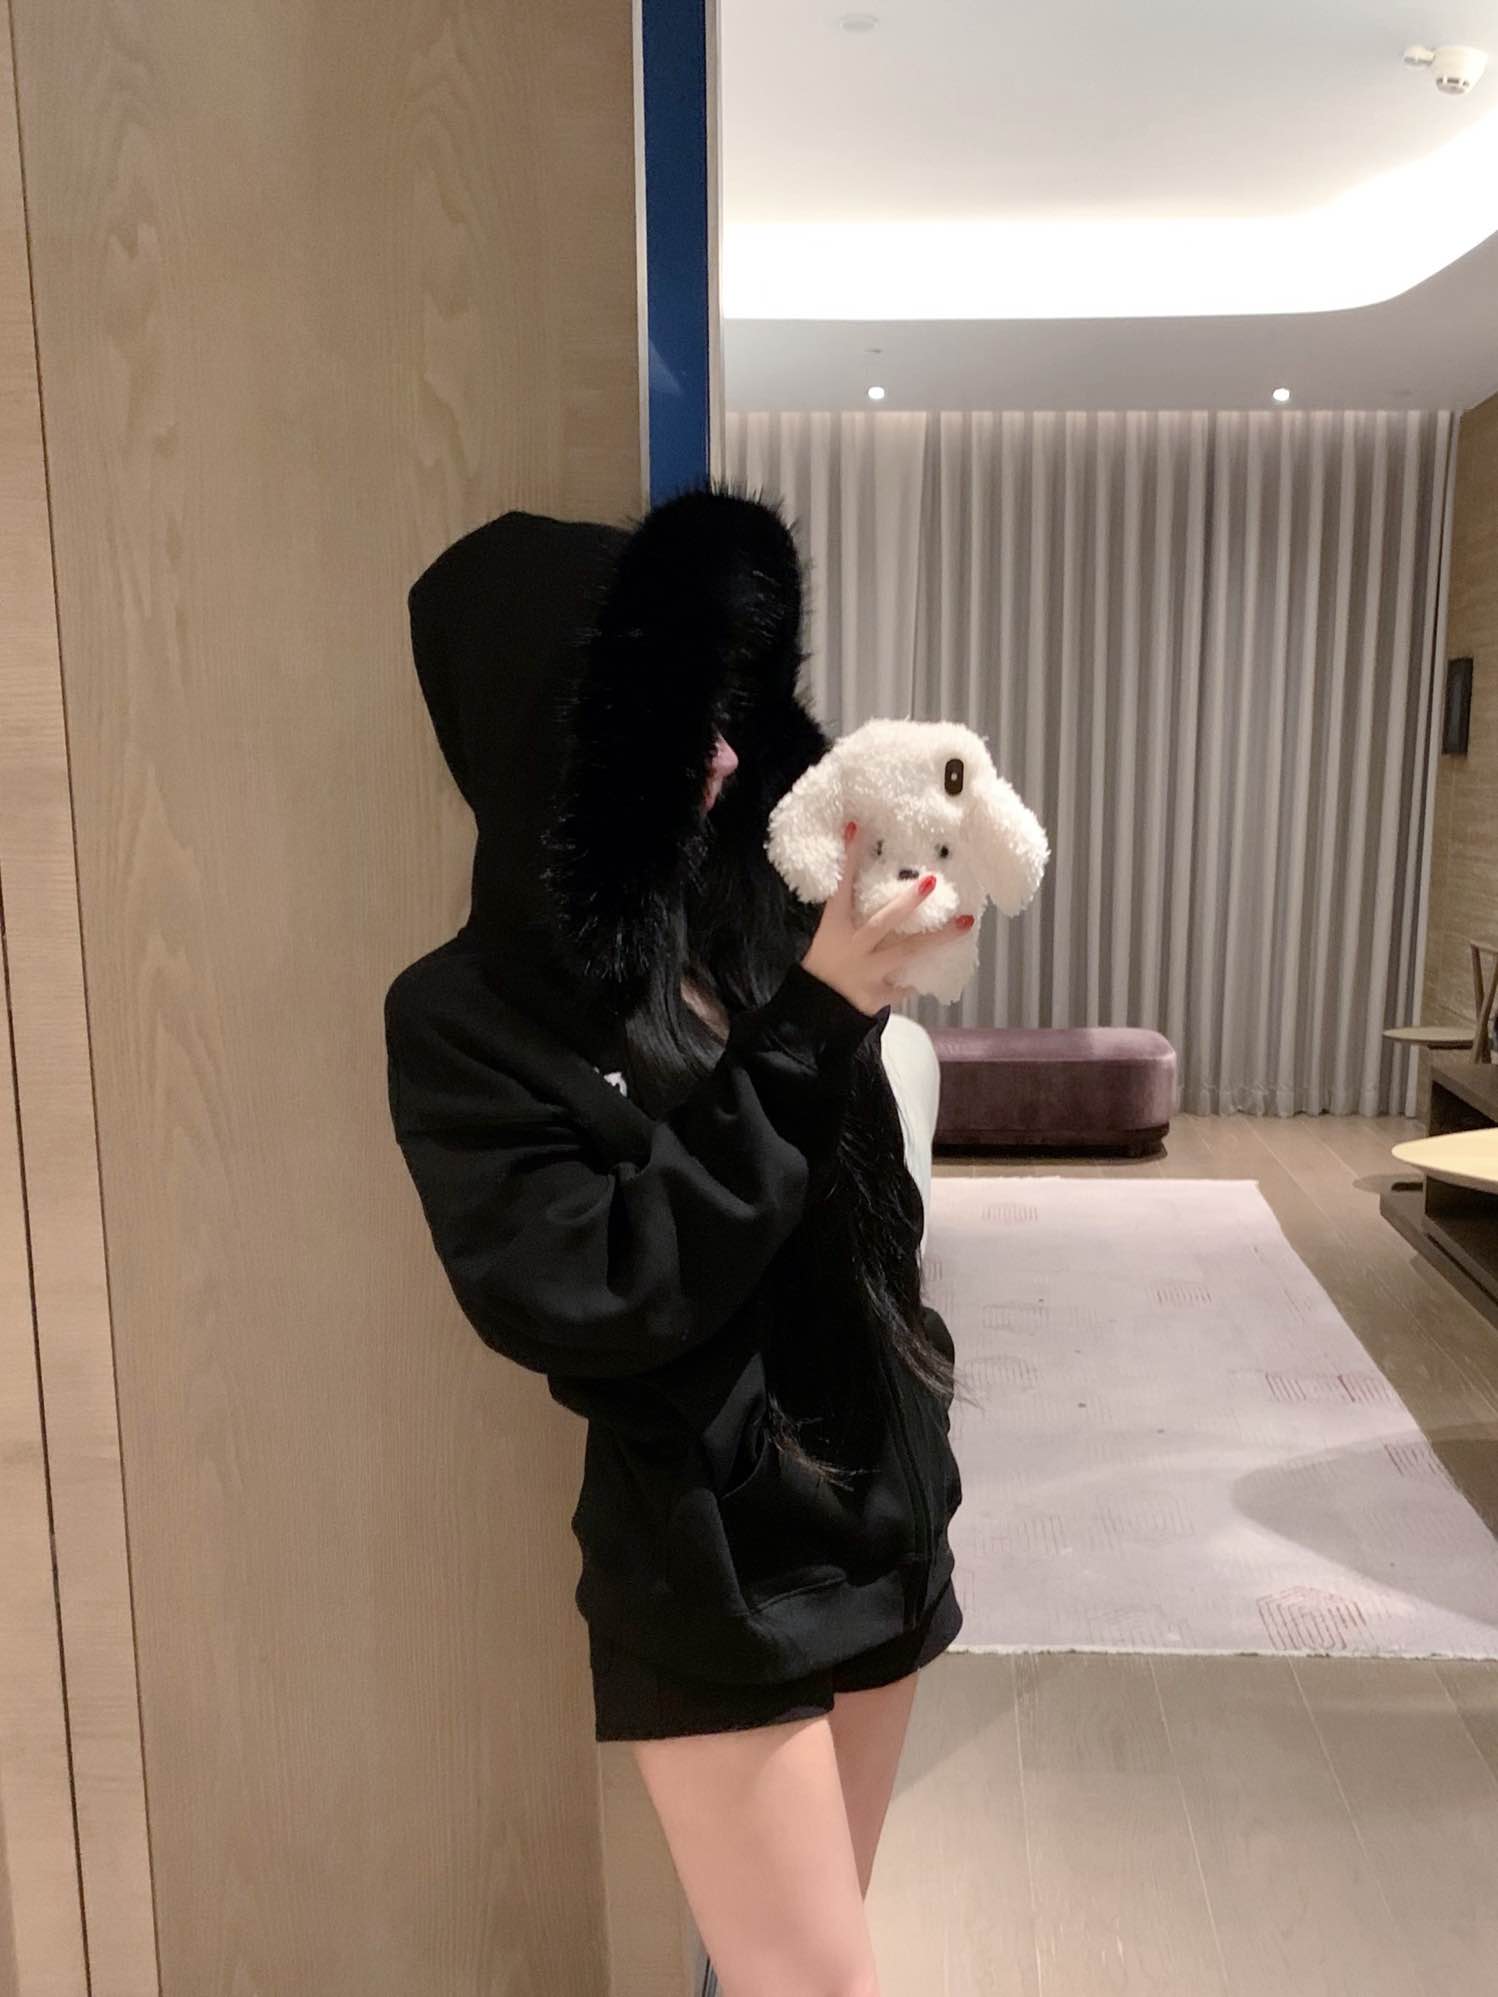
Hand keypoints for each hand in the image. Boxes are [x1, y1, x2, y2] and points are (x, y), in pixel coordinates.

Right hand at [800, 822, 975, 1016]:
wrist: (810, 1015)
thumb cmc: (818, 969)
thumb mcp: (826, 938)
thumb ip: (847, 917)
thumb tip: (874, 891)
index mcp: (834, 929)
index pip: (840, 888)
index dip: (848, 858)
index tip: (856, 828)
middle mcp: (853, 947)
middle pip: (883, 921)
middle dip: (908, 902)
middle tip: (931, 881)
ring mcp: (867, 972)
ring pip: (907, 953)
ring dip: (938, 938)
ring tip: (966, 923)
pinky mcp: (875, 996)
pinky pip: (902, 988)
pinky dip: (914, 983)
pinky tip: (928, 977)